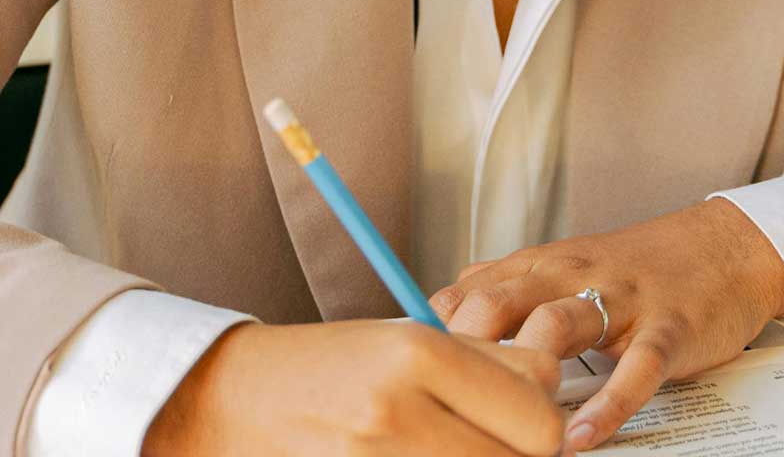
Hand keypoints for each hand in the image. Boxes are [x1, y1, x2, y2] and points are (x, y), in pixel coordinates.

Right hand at [141, 317, 569, 456]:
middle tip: (493, 441)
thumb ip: (484, 362)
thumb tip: (551, 394)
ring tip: (452, 446)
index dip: (546, 427)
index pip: (539, 417)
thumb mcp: (405, 338)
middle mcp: (397, 411)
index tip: (531, 424)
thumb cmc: (323, 366)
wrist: (232, 399)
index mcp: (417, 354)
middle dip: (517, 456)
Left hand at [428, 198, 783, 450]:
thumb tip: (435, 326)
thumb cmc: (634, 269)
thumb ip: (503, 293)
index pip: (464, 295)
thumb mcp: (560, 270)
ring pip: (559, 326)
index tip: (405, 381)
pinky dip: (606, 404)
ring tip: (507, 426)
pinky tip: (580, 436)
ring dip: (527, 376)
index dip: (430, 339)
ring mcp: (620, 300)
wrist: (724, 249)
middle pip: (496, 302)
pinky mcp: (667, 328)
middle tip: (443, 400)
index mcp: (537, 266)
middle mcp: (569, 276)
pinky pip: (635, 367)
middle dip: (463, 351)